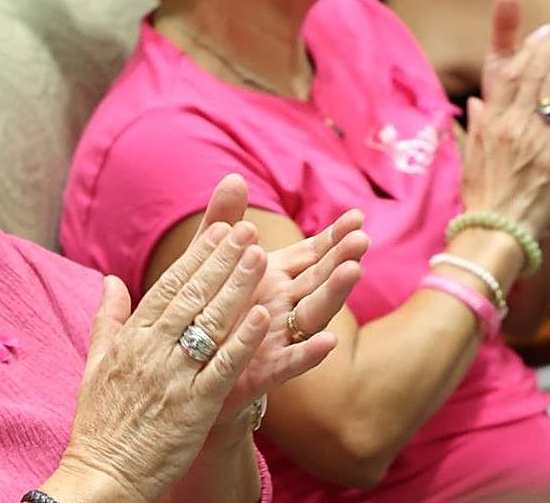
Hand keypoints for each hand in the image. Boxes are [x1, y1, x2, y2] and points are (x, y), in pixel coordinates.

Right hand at [58, 179, 274, 502]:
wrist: (100, 479)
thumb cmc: (100, 425)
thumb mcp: (96, 364)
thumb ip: (108, 319)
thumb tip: (110, 281)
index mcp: (131, 339)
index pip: (168, 286)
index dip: (196, 256)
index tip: (219, 228)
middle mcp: (151, 351)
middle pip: (192, 295)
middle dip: (222, 259)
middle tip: (247, 229)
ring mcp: (173, 378)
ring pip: (210, 322)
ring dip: (237, 286)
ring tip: (260, 255)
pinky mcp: (193, 408)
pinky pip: (223, 368)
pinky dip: (243, 341)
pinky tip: (264, 317)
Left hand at [190, 176, 366, 432]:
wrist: (186, 372)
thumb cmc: (203, 311)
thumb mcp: (208, 260)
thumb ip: (222, 221)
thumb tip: (234, 177)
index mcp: (272, 278)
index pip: (309, 254)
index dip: (332, 237)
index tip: (357, 215)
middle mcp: (281, 306)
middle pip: (318, 279)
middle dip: (340, 258)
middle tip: (362, 238)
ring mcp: (277, 338)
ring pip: (312, 314)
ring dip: (333, 294)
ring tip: (353, 272)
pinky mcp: (264, 370)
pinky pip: (291, 362)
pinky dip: (310, 352)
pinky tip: (329, 341)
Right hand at [464, 0, 549, 236]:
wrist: (492, 229)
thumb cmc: (481, 197)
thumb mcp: (471, 156)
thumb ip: (476, 126)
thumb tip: (476, 104)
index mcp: (489, 121)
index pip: (507, 72)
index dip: (524, 43)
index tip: (541, 24)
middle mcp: (508, 122)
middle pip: (533, 71)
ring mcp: (531, 136)